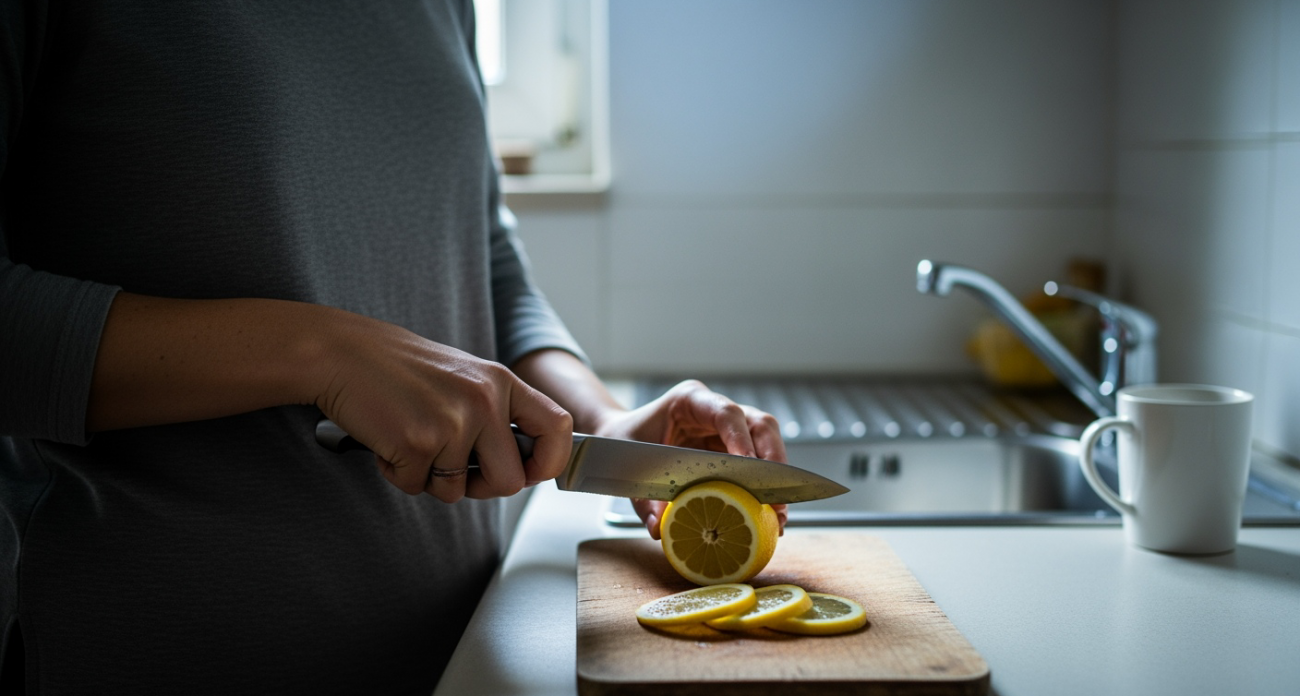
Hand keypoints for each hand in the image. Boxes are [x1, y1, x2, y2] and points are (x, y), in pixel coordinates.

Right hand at [314, 311, 572, 502]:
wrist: (340, 353)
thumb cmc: (398, 368)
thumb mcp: (463, 376)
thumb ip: (495, 412)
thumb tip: (522, 466)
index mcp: (500, 382)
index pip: (558, 428)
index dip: (550, 461)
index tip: (531, 473)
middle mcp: (484, 401)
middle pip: (510, 481)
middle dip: (481, 488)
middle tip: (452, 470)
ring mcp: (452, 423)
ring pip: (457, 491)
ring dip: (431, 479)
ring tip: (410, 439)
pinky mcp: (417, 443)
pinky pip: (417, 486)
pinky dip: (398, 473)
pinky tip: (387, 440)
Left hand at [591, 380, 789, 539]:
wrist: (621, 441)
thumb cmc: (624, 443)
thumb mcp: (628, 468)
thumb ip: (643, 499)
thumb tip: (660, 528)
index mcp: (689, 400)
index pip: (725, 412)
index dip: (742, 439)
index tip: (750, 468)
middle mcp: (714, 410)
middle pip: (759, 424)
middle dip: (774, 462)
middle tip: (776, 500)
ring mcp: (728, 428)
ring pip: (767, 442)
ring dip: (776, 478)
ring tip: (778, 514)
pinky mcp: (733, 448)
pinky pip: (759, 463)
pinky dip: (765, 487)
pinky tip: (768, 514)